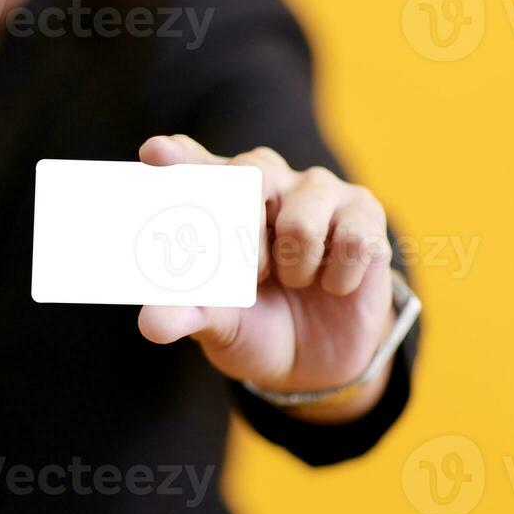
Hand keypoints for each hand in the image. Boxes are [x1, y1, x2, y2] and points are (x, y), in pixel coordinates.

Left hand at [137, 134, 394, 423]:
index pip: (194, 166)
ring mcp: (316, 189)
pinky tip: (331, 283)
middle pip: (247, 180)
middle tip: (253, 275)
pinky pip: (350, 241)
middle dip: (243, 241)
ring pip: (299, 224)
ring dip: (295, 269)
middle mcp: (264, 179)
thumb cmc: (254, 324)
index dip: (179, 159)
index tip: (155, 154)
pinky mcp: (362, 209)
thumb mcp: (217, 325)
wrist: (315, 359)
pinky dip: (336, 279)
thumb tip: (151, 324)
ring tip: (294, 279)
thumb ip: (186, 314)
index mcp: (219, 199)